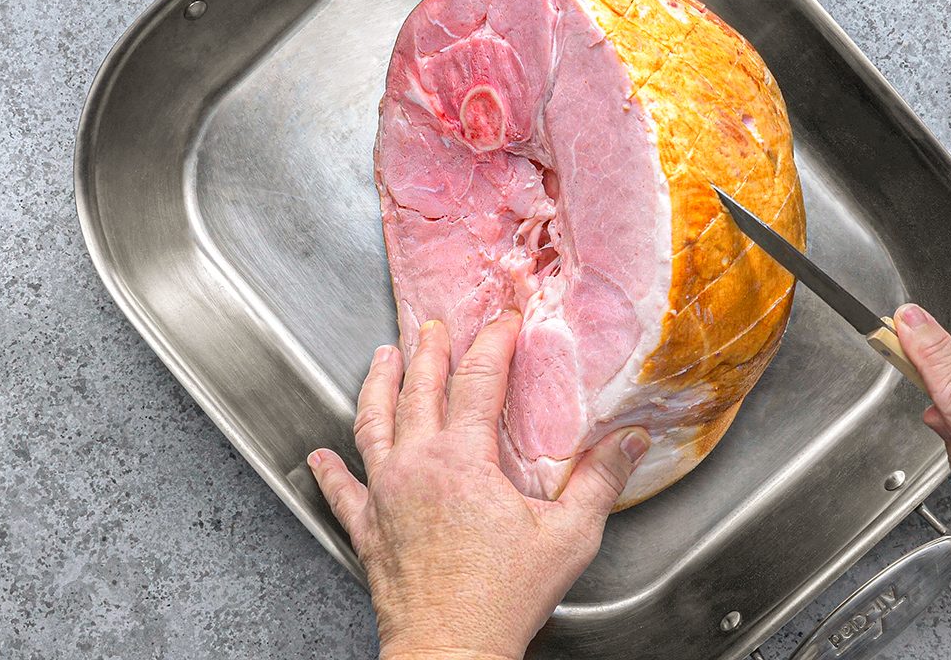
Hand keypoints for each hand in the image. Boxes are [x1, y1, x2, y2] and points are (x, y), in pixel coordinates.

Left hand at [306, 313, 649, 659]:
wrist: (451, 651)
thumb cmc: (504, 598)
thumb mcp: (570, 535)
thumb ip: (601, 481)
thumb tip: (630, 441)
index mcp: (462, 460)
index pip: (477, 381)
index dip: (492, 343)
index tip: (504, 323)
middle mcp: (415, 467)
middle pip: (418, 390)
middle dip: (428, 351)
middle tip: (434, 327)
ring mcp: (384, 497)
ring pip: (371, 425)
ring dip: (377, 386)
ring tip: (381, 359)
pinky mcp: (367, 530)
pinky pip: (342, 491)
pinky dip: (330, 471)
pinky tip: (320, 457)